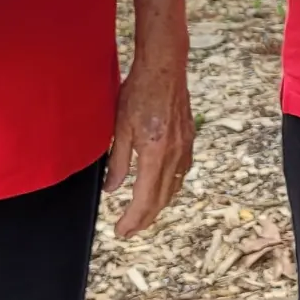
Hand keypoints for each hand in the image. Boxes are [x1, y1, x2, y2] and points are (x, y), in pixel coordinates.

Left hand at [106, 50, 194, 236]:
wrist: (164, 68)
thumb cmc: (139, 93)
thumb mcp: (120, 128)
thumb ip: (117, 161)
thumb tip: (112, 189)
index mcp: (154, 154)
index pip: (144, 199)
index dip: (132, 219)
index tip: (121, 231)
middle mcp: (173, 155)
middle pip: (161, 199)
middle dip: (144, 219)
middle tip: (129, 231)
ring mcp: (184, 148)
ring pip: (173, 188)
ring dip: (158, 205)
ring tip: (143, 215)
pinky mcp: (188, 140)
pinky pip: (181, 172)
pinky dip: (170, 187)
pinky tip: (162, 188)